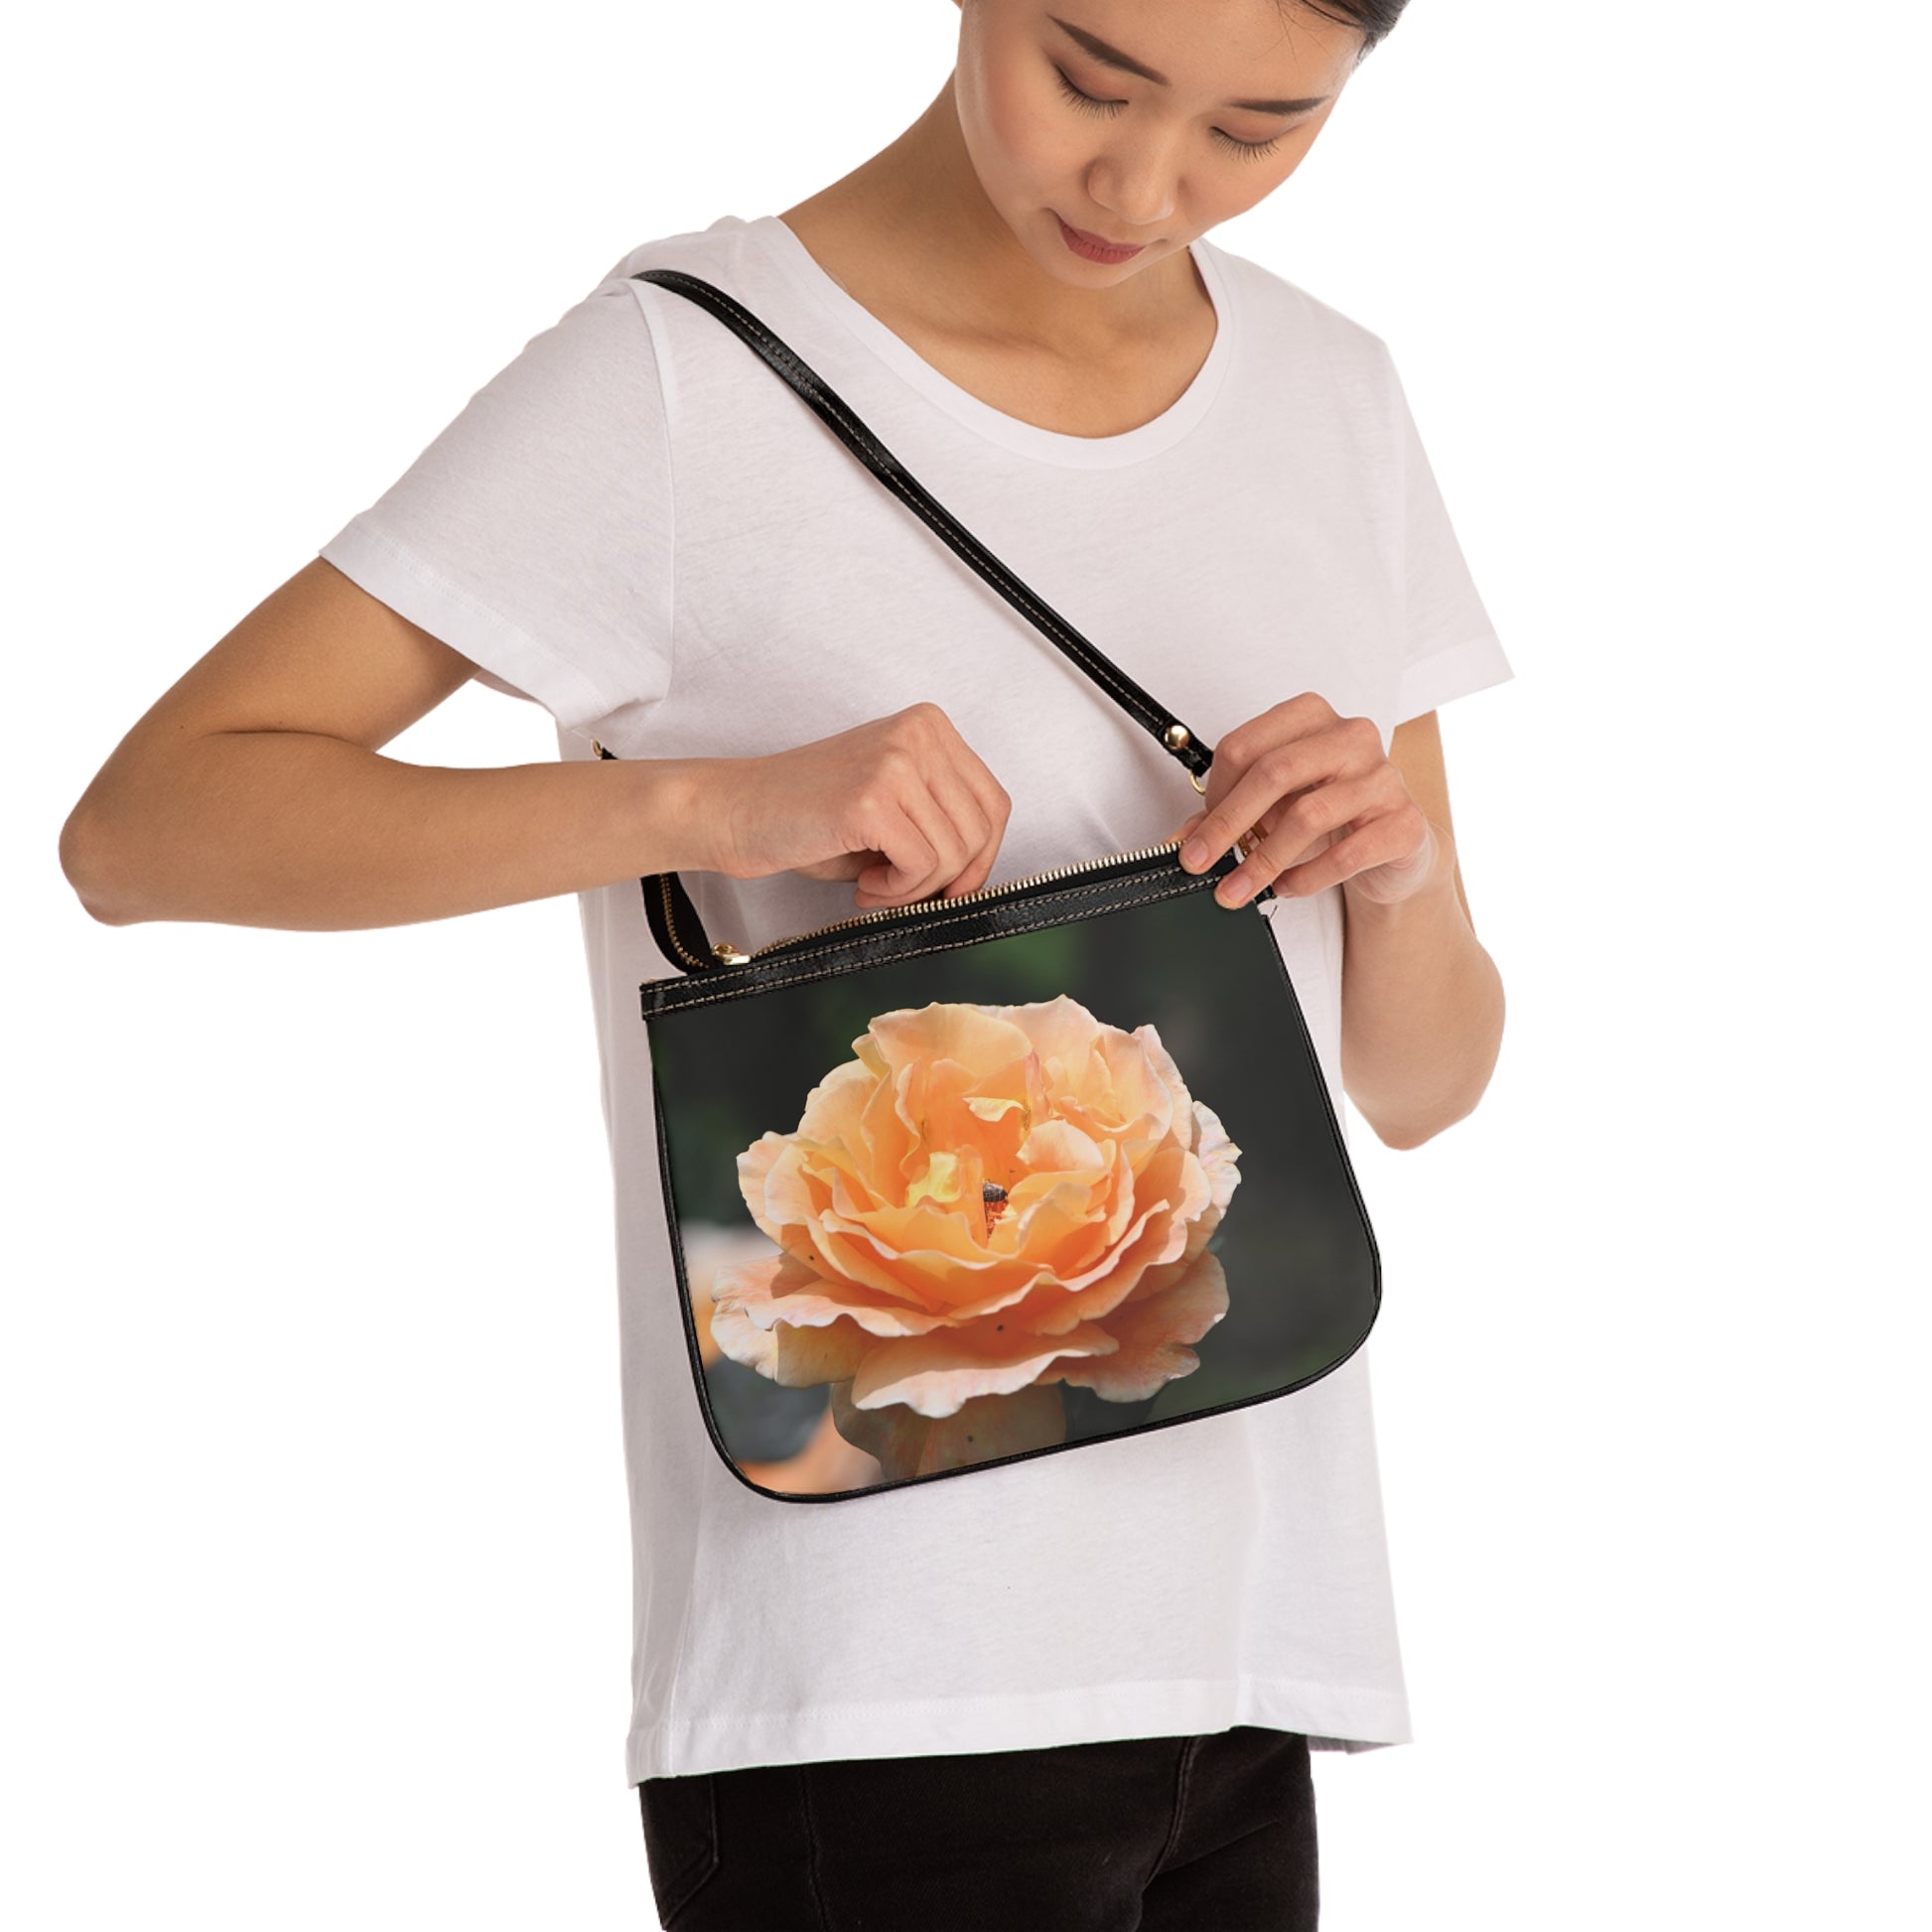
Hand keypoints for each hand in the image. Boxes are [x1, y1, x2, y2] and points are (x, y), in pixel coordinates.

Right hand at [706, 702, 1011, 908]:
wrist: (738, 810)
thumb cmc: (809, 813)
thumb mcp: (895, 804)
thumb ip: (941, 822)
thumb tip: (979, 874)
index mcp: (930, 726)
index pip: (994, 804)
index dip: (980, 858)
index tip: (951, 884)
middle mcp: (919, 734)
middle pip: (980, 831)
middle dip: (948, 879)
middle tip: (904, 890)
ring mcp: (896, 762)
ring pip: (953, 853)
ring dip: (916, 889)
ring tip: (876, 886)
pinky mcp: (873, 798)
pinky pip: (921, 865)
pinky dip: (897, 890)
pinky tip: (864, 884)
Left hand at [1170, 694, 1440, 908]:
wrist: (1395, 843)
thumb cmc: (1331, 813)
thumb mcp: (1275, 805)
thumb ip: (1228, 815)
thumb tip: (1179, 843)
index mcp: (1310, 717)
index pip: (1245, 746)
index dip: (1214, 794)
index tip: (1198, 834)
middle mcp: (1350, 736)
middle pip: (1272, 772)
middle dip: (1227, 825)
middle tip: (1200, 864)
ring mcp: (1383, 777)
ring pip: (1307, 815)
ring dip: (1263, 860)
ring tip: (1240, 887)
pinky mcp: (1403, 822)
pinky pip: (1346, 854)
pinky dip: (1307, 877)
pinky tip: (1287, 887)